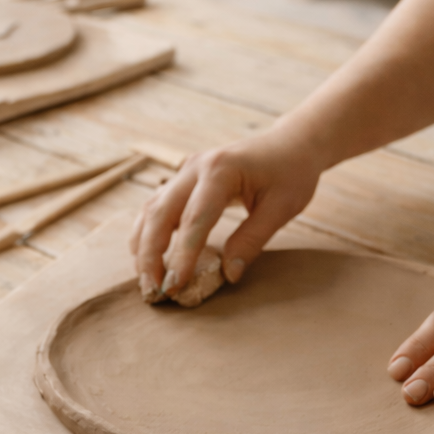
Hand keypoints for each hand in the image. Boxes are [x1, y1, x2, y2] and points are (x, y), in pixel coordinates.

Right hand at [131, 128, 321, 300]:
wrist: (289, 144)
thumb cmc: (291, 174)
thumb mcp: (281, 208)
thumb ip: (252, 240)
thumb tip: (229, 275)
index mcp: (222, 170)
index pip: (195, 218)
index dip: (182, 254)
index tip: (175, 285)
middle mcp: (196, 167)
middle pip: (160, 212)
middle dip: (151, 254)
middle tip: (153, 290)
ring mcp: (185, 171)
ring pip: (151, 209)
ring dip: (143, 245)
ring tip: (146, 280)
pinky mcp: (183, 179)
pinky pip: (156, 205)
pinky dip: (147, 232)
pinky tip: (145, 256)